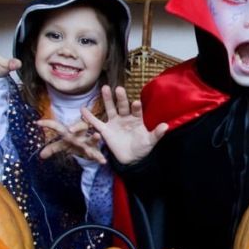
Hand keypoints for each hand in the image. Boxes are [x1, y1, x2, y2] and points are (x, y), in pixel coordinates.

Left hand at [37, 117, 102, 161]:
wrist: (88, 150)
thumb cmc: (74, 144)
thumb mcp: (62, 146)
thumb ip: (52, 148)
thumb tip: (41, 155)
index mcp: (69, 133)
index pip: (58, 127)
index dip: (48, 124)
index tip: (38, 123)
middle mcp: (79, 135)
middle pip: (80, 126)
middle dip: (77, 126)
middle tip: (70, 129)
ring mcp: (88, 142)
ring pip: (92, 138)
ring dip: (95, 137)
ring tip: (97, 135)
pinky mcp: (94, 151)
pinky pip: (98, 154)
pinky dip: (100, 157)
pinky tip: (103, 161)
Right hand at [40, 86, 166, 164]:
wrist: (131, 159)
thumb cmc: (142, 148)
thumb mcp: (150, 142)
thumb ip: (156, 134)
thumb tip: (166, 126)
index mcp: (137, 119)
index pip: (137, 111)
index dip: (136, 107)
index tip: (136, 102)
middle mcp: (125, 118)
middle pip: (122, 106)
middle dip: (121, 98)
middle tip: (119, 89)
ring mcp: (115, 122)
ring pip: (110, 109)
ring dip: (107, 99)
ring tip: (105, 88)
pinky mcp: (106, 130)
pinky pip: (96, 123)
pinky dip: (89, 117)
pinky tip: (82, 109)